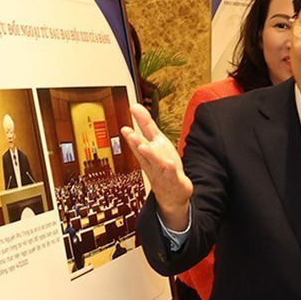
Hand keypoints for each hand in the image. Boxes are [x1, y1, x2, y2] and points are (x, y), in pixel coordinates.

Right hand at [120, 103, 193, 229]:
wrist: (171, 193)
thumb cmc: (162, 166)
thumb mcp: (155, 142)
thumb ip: (146, 124)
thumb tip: (135, 106)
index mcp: (148, 152)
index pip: (139, 141)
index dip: (132, 134)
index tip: (125, 128)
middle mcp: (153, 162)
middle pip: (144, 152)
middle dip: (136, 143)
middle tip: (130, 134)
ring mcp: (163, 172)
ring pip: (156, 163)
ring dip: (150, 154)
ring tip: (144, 146)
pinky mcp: (175, 180)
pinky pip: (172, 175)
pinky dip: (170, 170)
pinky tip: (169, 164)